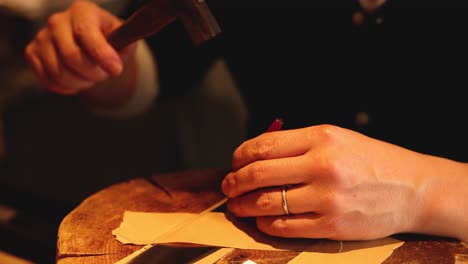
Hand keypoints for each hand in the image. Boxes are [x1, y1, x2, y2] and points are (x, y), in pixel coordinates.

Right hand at [25, 0, 135, 94]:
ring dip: (82, 82)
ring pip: (59, 73)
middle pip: (71, 57)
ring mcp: (42, 37)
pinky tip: (77, 80)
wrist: (90, 44)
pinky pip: (49, 81)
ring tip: (91, 76)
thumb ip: (127, 40)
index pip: (86, 34)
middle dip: (93, 73)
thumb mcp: (123, 38)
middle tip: (104, 74)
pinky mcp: (32, 53)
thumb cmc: (110, 40)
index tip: (116, 70)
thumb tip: (128, 44)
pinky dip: (68, 87)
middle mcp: (57, 20)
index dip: (102, 55)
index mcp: (82, 11)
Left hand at [222, 124, 435, 239]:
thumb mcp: (336, 138)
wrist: (412, 188)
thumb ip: (297, 144)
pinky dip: (265, 224)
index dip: (240, 156)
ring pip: (266, 202)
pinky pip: (284, 227)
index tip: (234, 162)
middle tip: (227, 187)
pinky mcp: (331, 226)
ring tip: (237, 205)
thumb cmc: (370, 160)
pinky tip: (261, 221)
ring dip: (244, 205)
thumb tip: (255, 155)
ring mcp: (327, 198)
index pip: (263, 146)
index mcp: (321, 138)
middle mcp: (322, 166)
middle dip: (234, 181)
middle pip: (258, 173)